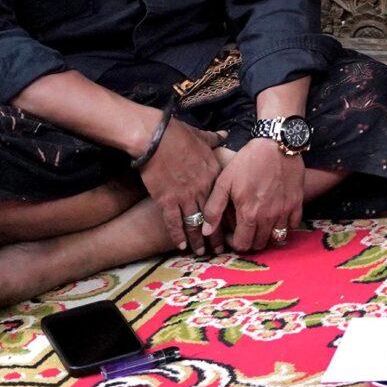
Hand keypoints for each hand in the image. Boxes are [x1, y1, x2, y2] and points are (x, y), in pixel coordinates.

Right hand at [137, 112, 226, 253]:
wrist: (156, 138)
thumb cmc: (178, 134)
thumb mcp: (201, 135)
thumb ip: (214, 139)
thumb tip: (223, 133)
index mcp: (213, 173)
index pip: (222, 199)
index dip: (226, 215)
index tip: (230, 226)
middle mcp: (202, 188)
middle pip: (211, 216)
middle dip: (215, 235)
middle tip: (220, 250)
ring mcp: (185, 196)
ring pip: (194, 223)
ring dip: (198, 240)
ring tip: (202, 252)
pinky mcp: (167, 201)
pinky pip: (174, 222)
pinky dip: (178, 236)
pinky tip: (181, 246)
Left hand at [204, 137, 307, 255]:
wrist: (277, 143)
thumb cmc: (248, 161)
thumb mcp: (225, 181)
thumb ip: (214, 208)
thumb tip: (206, 232)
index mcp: (249, 214)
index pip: (242, 244)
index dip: (234, 243)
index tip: (232, 234)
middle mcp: (268, 217)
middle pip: (259, 244)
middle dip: (250, 241)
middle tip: (245, 229)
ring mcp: (284, 210)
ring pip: (277, 238)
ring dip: (267, 236)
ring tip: (260, 225)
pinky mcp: (297, 202)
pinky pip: (293, 226)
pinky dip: (285, 227)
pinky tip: (277, 218)